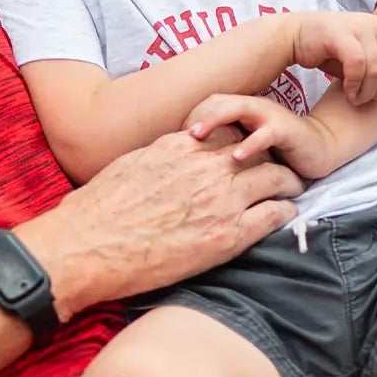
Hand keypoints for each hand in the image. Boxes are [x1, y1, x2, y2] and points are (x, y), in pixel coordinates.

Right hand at [20, 130, 303, 317]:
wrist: (85, 247)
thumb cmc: (96, 212)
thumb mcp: (129, 166)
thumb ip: (160, 156)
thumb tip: (173, 155)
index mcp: (179, 147)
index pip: (228, 129)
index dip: (243, 138)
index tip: (247, 149)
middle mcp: (205, 168)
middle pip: (258, 149)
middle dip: (272, 155)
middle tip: (279, 167)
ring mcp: (220, 201)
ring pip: (275, 177)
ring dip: (287, 182)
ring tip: (291, 188)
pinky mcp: (227, 237)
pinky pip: (272, 215)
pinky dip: (284, 211)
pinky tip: (286, 214)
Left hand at [185, 91, 336, 179]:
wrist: (320, 149)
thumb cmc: (278, 151)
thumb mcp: (245, 145)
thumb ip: (223, 145)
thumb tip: (187, 158)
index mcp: (239, 109)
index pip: (206, 104)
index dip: (188, 118)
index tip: (170, 140)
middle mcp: (252, 108)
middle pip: (216, 101)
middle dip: (194, 114)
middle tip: (177, 135)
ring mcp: (269, 116)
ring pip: (237, 108)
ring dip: (214, 120)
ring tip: (197, 137)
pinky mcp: (286, 131)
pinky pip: (266, 133)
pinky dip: (250, 144)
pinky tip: (236, 157)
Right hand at [290, 11, 376, 104]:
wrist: (294, 37)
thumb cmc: (330, 53)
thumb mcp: (364, 64)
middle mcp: (376, 24)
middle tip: (365, 99)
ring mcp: (359, 26)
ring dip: (367, 91)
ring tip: (355, 98)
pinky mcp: (340, 34)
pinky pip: (358, 65)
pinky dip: (355, 84)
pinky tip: (347, 92)